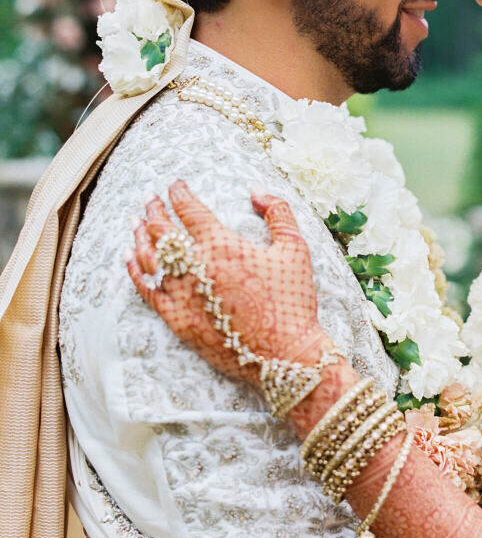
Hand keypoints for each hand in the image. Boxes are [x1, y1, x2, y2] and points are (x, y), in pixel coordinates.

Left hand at [127, 183, 328, 380]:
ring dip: (140, 235)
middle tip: (149, 199)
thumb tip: (255, 191)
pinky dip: (135, 271)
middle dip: (154, 210)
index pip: (190, 209)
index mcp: (221, 244)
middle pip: (163, 229)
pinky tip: (129, 259)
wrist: (284, 352)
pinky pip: (146, 290)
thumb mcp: (295, 248)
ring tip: (136, 223)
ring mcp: (181, 293)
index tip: (175, 185)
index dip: (179, 193)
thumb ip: (278, 212)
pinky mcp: (176, 319)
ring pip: (149, 257)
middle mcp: (195, 265)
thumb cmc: (292, 299)